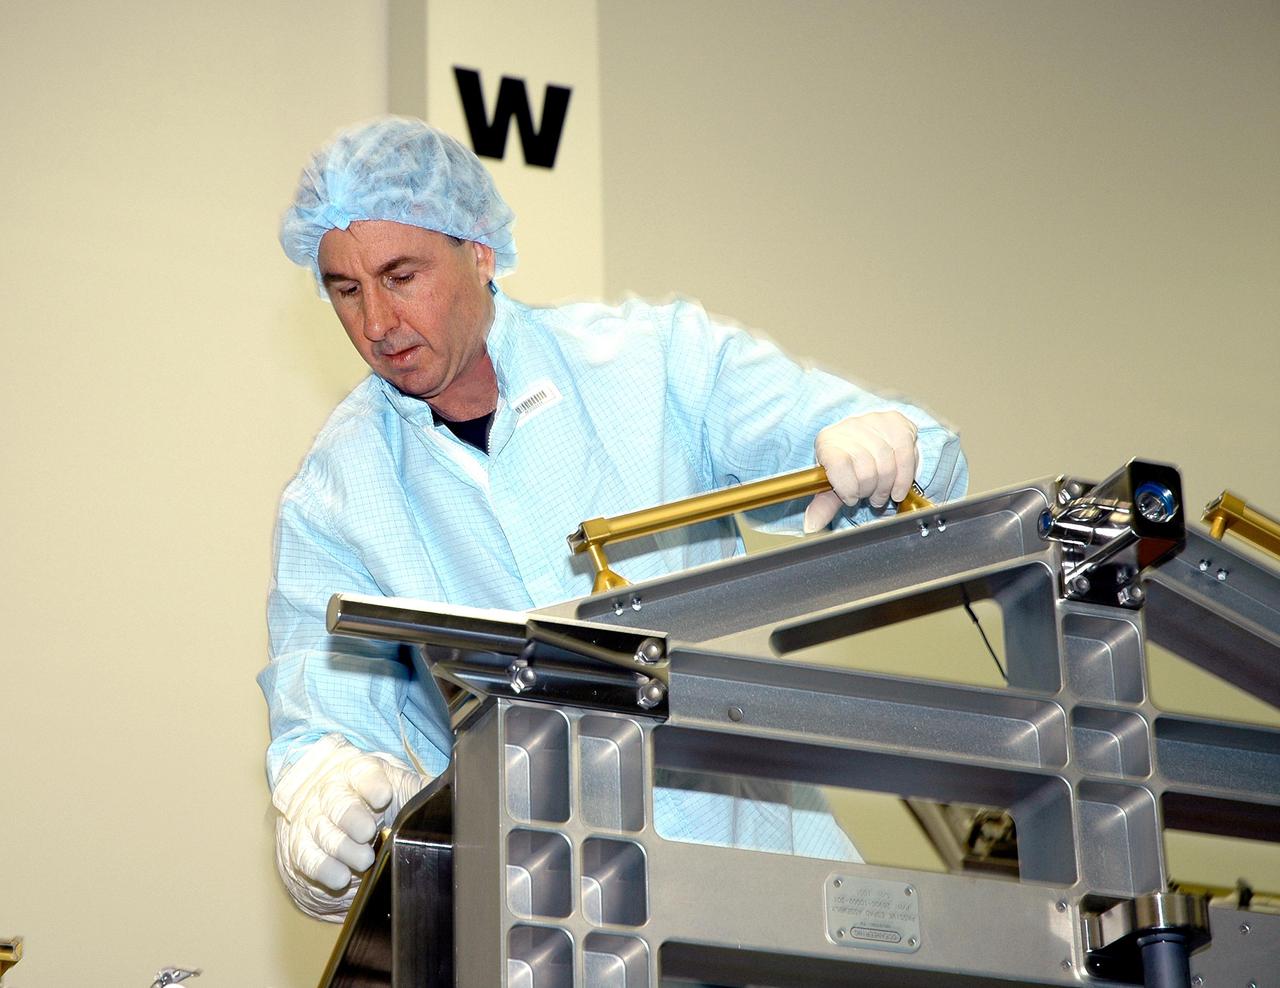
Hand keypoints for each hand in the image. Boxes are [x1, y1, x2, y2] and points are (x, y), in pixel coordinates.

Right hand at [272, 734, 425, 918]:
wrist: (337, 810)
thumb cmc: (380, 801)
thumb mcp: (403, 789)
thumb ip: (425, 792)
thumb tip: (459, 791)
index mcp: (359, 773)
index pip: (364, 773)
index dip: (372, 783)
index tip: (383, 796)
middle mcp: (333, 793)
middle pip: (338, 802)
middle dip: (351, 817)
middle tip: (368, 832)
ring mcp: (314, 819)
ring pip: (321, 830)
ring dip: (340, 847)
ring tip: (362, 860)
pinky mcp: (301, 846)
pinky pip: (307, 857)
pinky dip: (322, 868)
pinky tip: (339, 877)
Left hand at [804, 411, 918, 532]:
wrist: (866, 437)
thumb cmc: (848, 464)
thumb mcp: (834, 484)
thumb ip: (824, 505)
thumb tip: (811, 525)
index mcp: (827, 442)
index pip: (838, 465)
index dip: (848, 488)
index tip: (851, 498)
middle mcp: (848, 428)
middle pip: (866, 470)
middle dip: (869, 492)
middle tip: (869, 497)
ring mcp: (873, 422)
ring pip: (886, 466)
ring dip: (886, 488)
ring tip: (880, 493)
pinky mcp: (896, 423)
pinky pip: (905, 457)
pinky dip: (903, 480)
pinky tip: (897, 489)